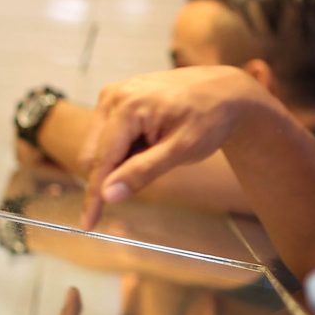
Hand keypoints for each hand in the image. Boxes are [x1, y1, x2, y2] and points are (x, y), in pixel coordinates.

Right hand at [78, 66, 275, 227]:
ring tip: (154, 148)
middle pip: (94, 154)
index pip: (101, 160)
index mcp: (128, 106)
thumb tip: (108, 195)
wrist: (226, 91)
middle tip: (153, 165)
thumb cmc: (210, 118)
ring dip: (119, 159)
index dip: (94, 195)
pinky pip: (106, 135)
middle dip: (114, 171)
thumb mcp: (182, 150)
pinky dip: (123, 147)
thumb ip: (142, 172)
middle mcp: (114, 96)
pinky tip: (148, 140)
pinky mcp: (115, 97)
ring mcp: (112, 94)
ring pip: (97, 147)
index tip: (88, 223)